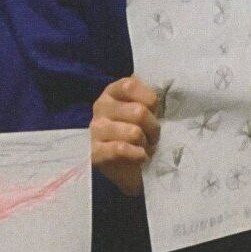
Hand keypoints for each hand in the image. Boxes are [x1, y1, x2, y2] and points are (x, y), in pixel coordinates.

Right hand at [90, 77, 159, 196]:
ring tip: (144, 147)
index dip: (149, 100)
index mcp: (112, 92)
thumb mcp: (143, 110)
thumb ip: (147, 100)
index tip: (152, 112)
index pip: (131, 85)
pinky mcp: (95, 151)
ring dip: (146, 144)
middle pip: (138, 112)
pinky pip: (120, 149)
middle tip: (152, 137)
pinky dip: (137, 154)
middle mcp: (100, 106)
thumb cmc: (137, 131)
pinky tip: (140, 157)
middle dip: (153, 128)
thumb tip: (154, 99)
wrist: (126, 166)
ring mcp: (96, 129)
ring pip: (133, 132)